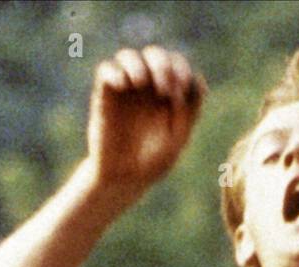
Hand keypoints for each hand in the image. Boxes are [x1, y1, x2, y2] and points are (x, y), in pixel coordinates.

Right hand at [85, 46, 204, 198]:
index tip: (180, 92)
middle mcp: (147, 88)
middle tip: (163, 89)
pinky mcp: (105, 96)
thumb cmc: (153, 162)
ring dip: (137, 63)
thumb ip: (188, 110)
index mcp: (169, 94)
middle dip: (161, 64)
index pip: (177, 65)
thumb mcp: (178, 138)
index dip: (181, 70)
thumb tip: (193, 79)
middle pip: (154, 55)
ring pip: (128, 56)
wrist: (124, 178)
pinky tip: (123, 85)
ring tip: (140, 82)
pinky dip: (115, 71)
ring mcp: (125, 90)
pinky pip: (106, 70)